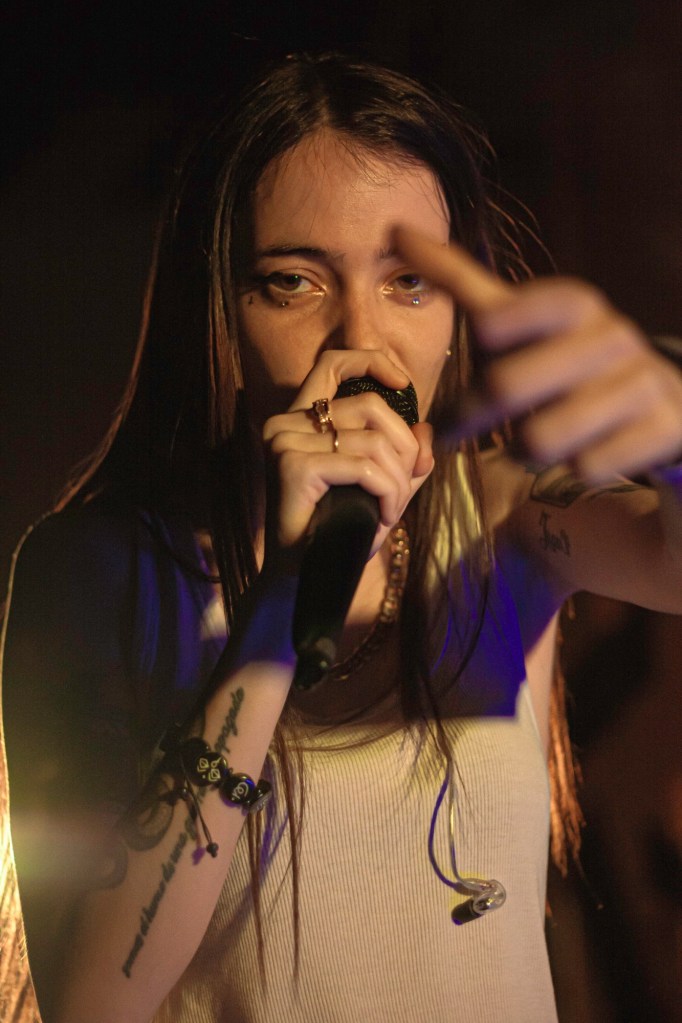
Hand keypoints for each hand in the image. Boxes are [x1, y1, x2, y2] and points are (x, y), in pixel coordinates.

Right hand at [261, 349, 433, 565]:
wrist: (305, 580)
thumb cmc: (337, 532)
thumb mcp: (380, 487)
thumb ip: (404, 457)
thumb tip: (426, 430)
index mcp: (299, 420)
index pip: (332, 364)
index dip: (372, 361)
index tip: (404, 386)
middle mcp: (285, 423)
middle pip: (370, 406)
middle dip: (404, 448)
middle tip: (404, 489)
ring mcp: (285, 443)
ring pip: (373, 440)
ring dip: (398, 480)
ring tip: (392, 510)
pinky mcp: (293, 467)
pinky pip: (365, 466)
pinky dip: (387, 493)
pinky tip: (385, 517)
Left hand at [393, 226, 681, 481]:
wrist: (661, 399)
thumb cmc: (564, 358)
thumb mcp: (520, 316)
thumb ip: (461, 281)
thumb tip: (396, 231)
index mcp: (571, 302)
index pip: (495, 319)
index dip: (470, 352)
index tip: (466, 368)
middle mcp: (610, 334)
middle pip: (505, 387)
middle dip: (469, 419)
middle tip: (452, 434)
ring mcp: (640, 380)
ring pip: (541, 440)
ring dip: (522, 452)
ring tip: (529, 442)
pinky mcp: (662, 425)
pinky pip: (586, 467)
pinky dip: (573, 469)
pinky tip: (584, 451)